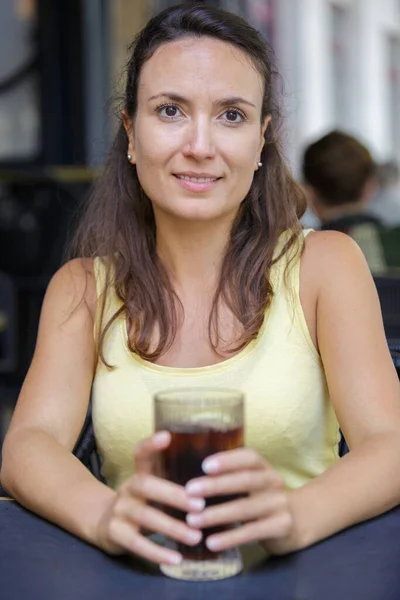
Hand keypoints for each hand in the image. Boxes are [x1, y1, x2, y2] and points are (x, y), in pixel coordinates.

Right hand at [95, 431, 204, 564]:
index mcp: (139, 473)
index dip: (151, 444)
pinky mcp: (114, 532)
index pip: (141, 453)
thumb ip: (176, 484)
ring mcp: (119, 509)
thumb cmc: (143, 505)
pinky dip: (157, 552)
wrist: (104, 525)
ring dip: (172, 527)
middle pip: (146, 485)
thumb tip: (219, 485)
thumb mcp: (154, 490)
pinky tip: (176, 558)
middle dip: (174, 495)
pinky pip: (135, 543)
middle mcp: (128, 488)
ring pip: (144, 516)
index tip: (167, 436)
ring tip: (196, 537)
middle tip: (200, 505)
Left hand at [184, 448, 293, 553]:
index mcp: (263, 467)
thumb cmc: (259, 498)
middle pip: (246, 480)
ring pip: (246, 508)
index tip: (204, 465)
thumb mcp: (250, 483)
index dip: (228, 460)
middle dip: (216, 485)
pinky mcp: (282, 526)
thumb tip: (186, 473)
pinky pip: (253, 532)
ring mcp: (280, 504)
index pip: (249, 457)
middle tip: (189, 491)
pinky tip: (211, 542)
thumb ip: (228, 477)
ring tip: (192, 520)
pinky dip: (230, 538)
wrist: (295, 523)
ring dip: (217, 514)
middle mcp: (274, 481)